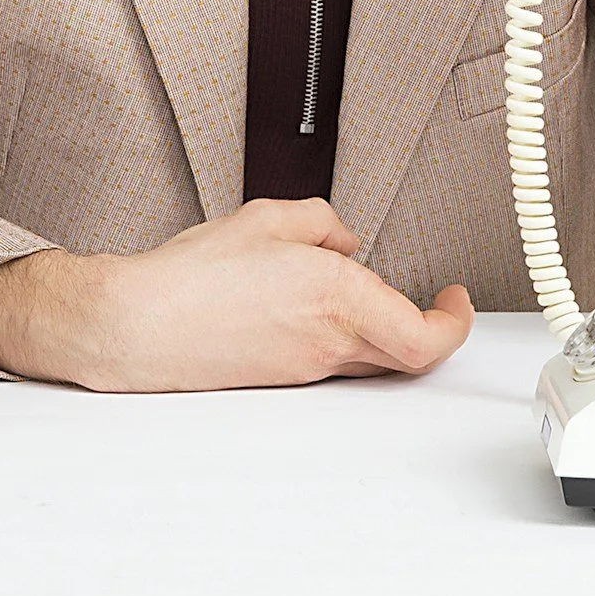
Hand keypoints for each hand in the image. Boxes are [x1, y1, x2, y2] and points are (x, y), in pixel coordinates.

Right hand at [78, 198, 473, 390]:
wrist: (138, 326)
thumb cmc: (190, 278)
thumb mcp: (266, 218)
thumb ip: (321, 221)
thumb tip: (343, 240)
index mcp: (338, 298)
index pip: (426, 337)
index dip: (455, 322)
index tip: (455, 298)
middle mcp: (329, 343)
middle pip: (409, 356)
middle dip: (429, 326)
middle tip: (434, 302)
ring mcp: (306, 368)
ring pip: (373, 358)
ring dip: (384, 329)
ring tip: (363, 290)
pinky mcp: (282, 378)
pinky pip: (334, 359)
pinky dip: (343, 335)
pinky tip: (313, 305)